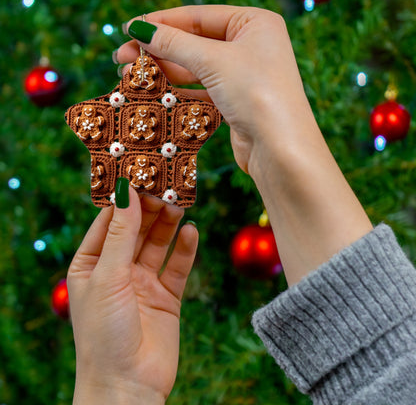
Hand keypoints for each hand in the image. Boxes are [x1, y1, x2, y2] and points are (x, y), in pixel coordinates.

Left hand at [67, 188, 197, 403]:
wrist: (128, 385)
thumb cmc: (104, 333)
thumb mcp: (108, 276)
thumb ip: (121, 234)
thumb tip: (126, 192)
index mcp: (92, 264)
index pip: (108, 222)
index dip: (123, 199)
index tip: (139, 174)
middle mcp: (117, 270)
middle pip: (136, 229)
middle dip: (150, 208)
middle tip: (166, 186)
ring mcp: (143, 282)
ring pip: (158, 244)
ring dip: (168, 224)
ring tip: (179, 204)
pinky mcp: (167, 296)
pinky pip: (177, 266)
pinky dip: (185, 249)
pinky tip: (192, 232)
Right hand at [116, 5, 309, 173]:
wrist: (280, 149)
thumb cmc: (257, 94)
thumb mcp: (213, 60)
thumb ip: (174, 43)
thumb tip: (139, 29)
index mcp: (254, 23)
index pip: (198, 16)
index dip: (161, 22)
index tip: (129, 29)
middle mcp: (251, 46)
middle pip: (194, 42)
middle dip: (158, 49)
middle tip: (122, 57)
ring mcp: (244, 75)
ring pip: (196, 67)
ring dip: (164, 70)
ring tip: (131, 74)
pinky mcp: (236, 101)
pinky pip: (202, 89)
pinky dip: (179, 89)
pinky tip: (155, 91)